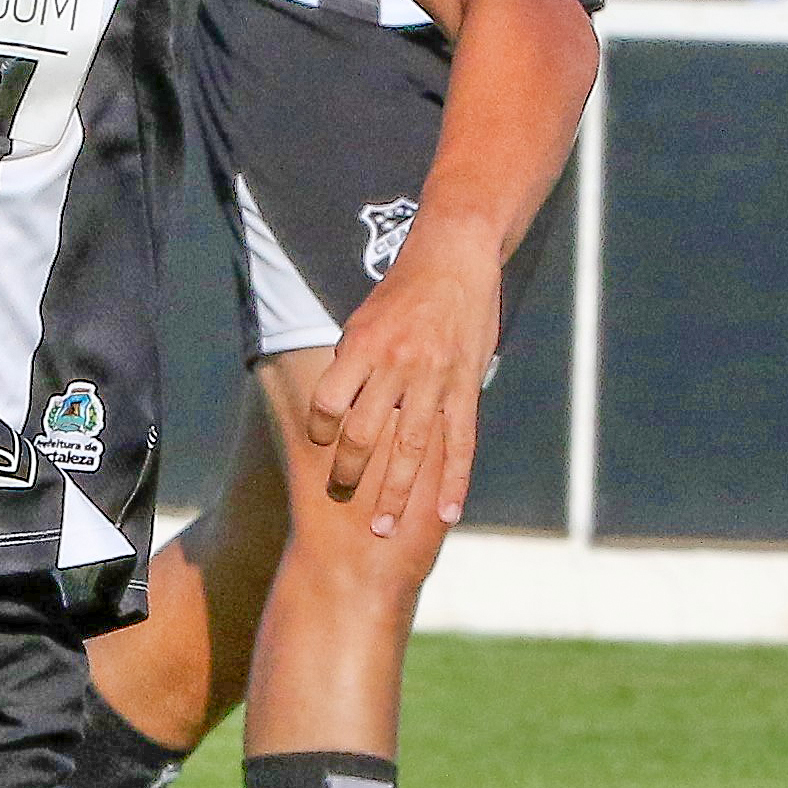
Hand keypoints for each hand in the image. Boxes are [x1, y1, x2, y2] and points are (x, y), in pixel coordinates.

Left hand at [305, 239, 499, 534]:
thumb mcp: (362, 320)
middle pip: (364, 433)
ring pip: (411, 449)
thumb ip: (351, 365)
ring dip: (396, 492)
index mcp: (363, 348)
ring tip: (383, 527)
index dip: (321, 429)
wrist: (453, 259)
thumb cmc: (400, 292)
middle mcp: (397, 366)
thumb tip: (336, 408)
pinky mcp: (466, 386)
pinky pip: (460, 443)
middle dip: (349, 472)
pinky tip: (448, 514)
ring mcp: (435, 379)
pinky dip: (455, 481)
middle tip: (342, 497)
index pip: (329, 402)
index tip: (322, 442)